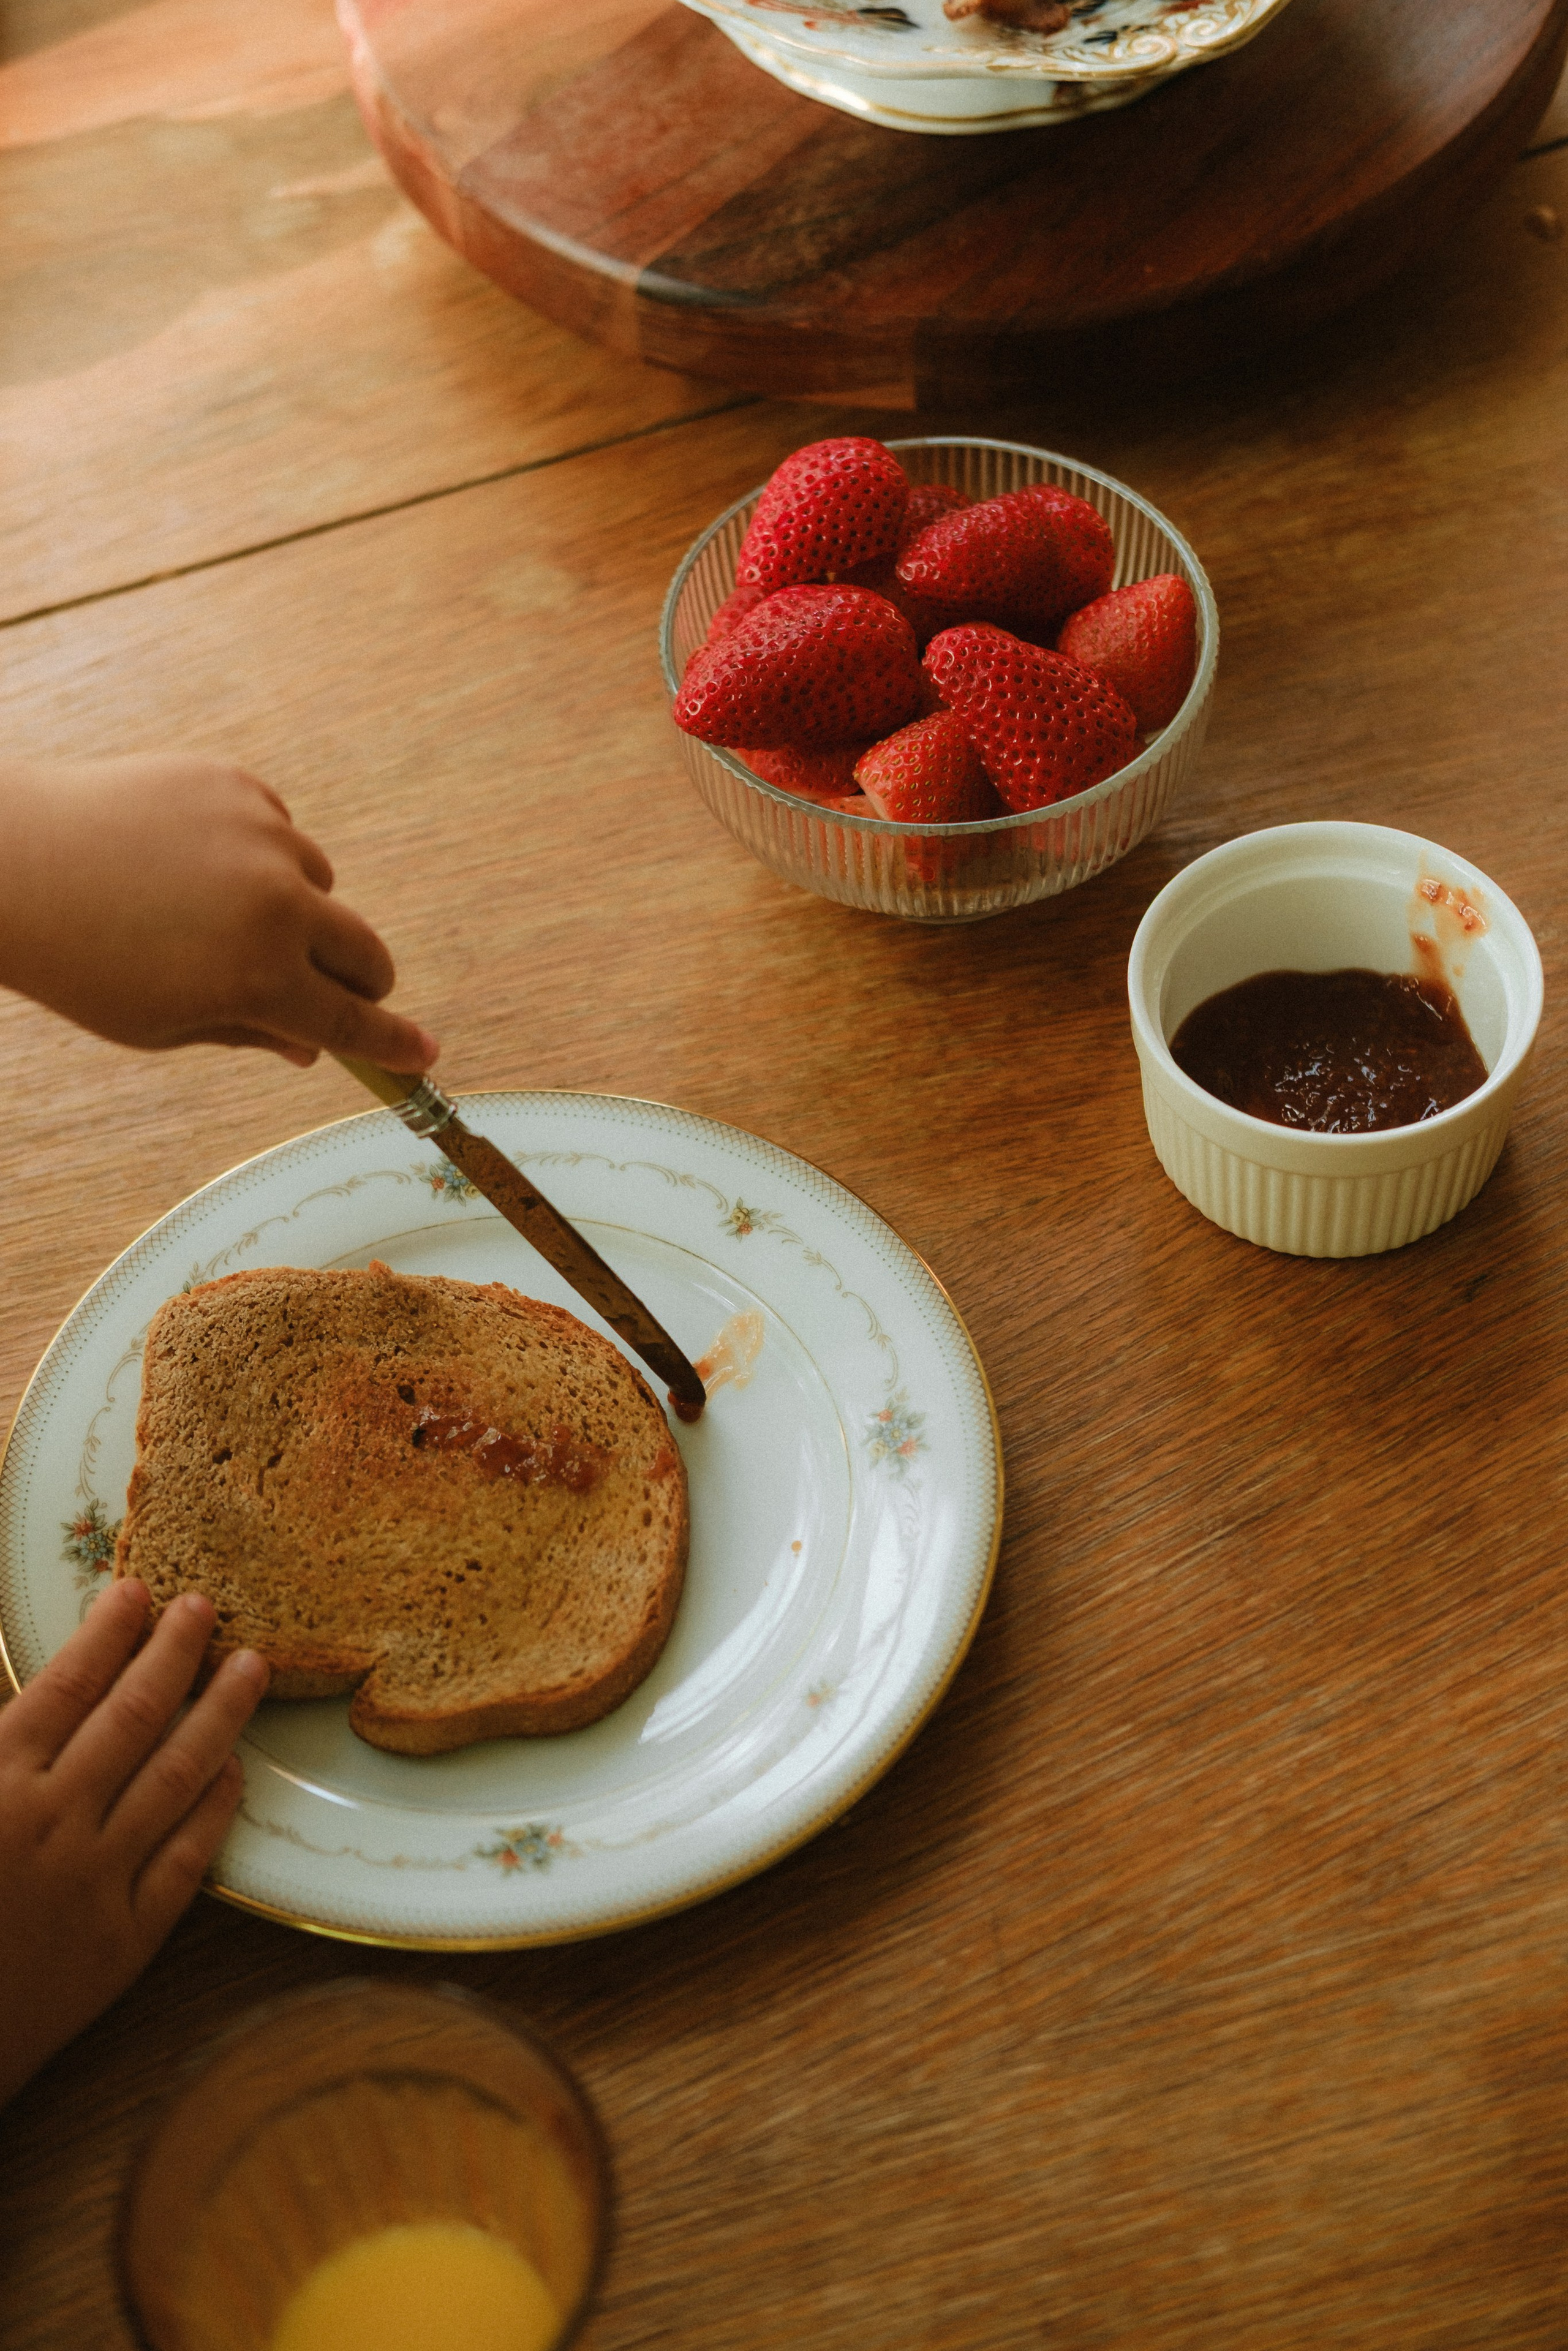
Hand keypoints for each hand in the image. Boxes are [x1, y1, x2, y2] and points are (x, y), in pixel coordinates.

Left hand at [0, 755, 438, 1070]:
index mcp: (258, 980)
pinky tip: (191, 862)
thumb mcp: (162, 1025)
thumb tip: (312, 1046)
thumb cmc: (80, 962)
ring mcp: (261, 838)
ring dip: (294, 909)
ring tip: (211, 912)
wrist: (10, 860)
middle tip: (328, 988)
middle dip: (360, 980)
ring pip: (320, 886)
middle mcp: (275, 905)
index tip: (425, 1054)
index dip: (394, 1045)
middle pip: (365, 952)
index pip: (355, 1023)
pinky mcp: (238, 786)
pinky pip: (279, 832)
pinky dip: (256, 855)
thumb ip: (251, 1035)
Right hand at [0, 1579, 267, 2108]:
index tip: (138, 1590)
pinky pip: (186, 1861)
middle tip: (206, 1606)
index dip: (106, 1632)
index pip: (64, 1685)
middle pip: (133, 1716)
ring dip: (220, 1714)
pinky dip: (216, 1810)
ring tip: (252, 1666)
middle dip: (174, 1652)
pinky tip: (237, 1771)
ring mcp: (94, 1883)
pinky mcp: (123, 1944)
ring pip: (177, 1777)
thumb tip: (17, 1686)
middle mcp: (50, 1823)